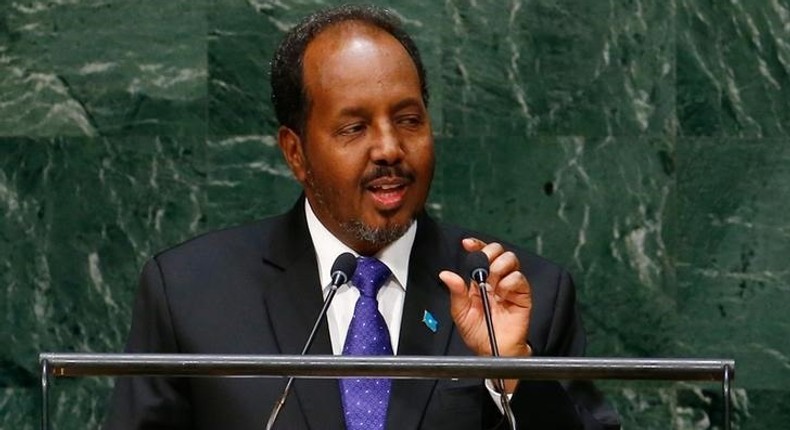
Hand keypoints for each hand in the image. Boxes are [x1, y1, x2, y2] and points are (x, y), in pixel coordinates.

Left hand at [439, 238, 532, 391]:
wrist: (493, 350)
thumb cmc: (478, 333)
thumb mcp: (461, 313)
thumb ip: (456, 293)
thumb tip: (446, 275)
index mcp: (479, 281)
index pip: (479, 255)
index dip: (476, 245)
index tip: (467, 244)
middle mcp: (495, 280)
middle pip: (497, 251)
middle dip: (489, 253)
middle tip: (483, 267)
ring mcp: (509, 286)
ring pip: (510, 259)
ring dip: (499, 266)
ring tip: (492, 282)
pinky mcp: (522, 295)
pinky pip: (519, 278)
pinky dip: (509, 282)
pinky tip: (502, 294)